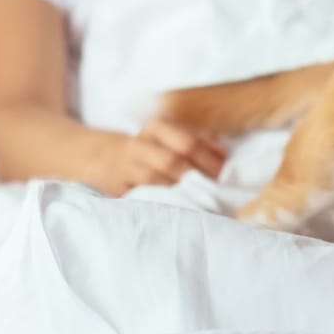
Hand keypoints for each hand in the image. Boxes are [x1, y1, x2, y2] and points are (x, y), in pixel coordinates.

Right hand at [92, 117, 227, 194]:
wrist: (106, 158)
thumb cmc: (152, 148)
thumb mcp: (172, 135)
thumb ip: (201, 140)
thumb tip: (225, 155)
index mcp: (156, 126)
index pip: (189, 142)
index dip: (211, 159)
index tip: (226, 172)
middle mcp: (140, 144)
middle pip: (174, 161)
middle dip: (199, 177)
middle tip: (218, 189)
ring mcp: (127, 167)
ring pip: (158, 180)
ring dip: (183, 191)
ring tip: (203, 199)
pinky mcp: (119, 189)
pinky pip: (144, 196)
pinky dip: (165, 202)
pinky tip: (181, 206)